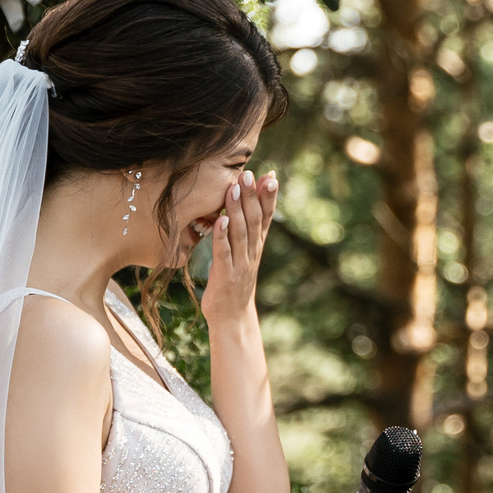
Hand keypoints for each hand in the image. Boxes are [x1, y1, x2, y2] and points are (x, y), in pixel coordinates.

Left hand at [199, 173, 277, 326]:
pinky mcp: (225, 276)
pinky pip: (224, 253)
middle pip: (254, 220)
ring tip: (235, 188)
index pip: (266, 217)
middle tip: (249, 173)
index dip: (269, 197)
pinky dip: (222, 236)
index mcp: (256, 247)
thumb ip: (246, 233)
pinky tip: (221, 220)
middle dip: (253, 196)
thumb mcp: (244, 255)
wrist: (232, 318)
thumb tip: (245, 208)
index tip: (271, 175)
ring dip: (238, 210)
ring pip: (241, 233)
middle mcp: (252, 253)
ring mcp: (240, 264)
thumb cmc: (234, 283)